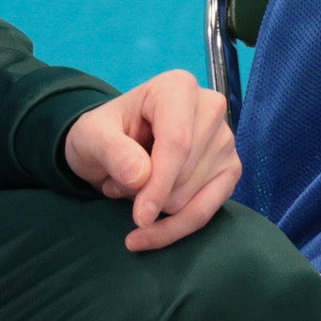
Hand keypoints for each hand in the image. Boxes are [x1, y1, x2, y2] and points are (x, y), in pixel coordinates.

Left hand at [64, 69, 242, 251]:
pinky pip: (207, 213)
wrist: (114, 143)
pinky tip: (151, 232)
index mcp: (178, 88)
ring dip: (155, 205)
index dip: (159, 184)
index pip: (177, 142)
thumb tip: (141, 177)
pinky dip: (175, 228)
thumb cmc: (104, 133)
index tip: (140, 217)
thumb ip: (111, 151)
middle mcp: (211, 109)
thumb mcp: (90, 135)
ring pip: (190, 199)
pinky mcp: (230, 170)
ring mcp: (225, 140)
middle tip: (119, 180)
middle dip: (146, 193)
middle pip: (183, 175)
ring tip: (134, 185)